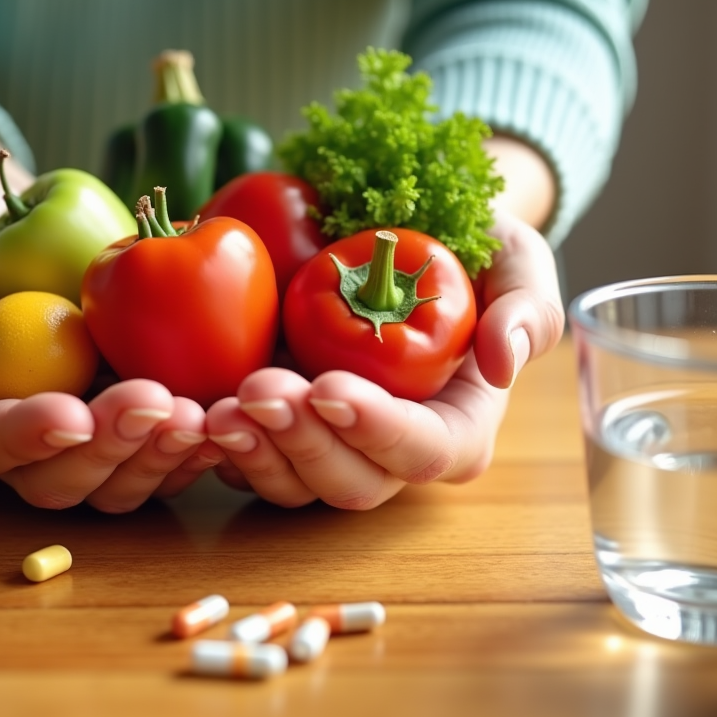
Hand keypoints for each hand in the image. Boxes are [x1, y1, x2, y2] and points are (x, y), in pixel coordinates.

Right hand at [0, 179, 217, 512]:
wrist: (23, 227)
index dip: (25, 439)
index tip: (70, 412)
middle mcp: (18, 448)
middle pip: (57, 481)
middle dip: (110, 450)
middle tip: (156, 402)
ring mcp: (80, 443)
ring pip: (117, 482)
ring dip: (160, 456)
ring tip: (200, 414)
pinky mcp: (129, 425)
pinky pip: (163, 454)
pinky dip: (196, 443)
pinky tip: (228, 413)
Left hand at [203, 210, 564, 508]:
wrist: (403, 234)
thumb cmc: (473, 252)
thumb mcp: (517, 263)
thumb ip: (528, 308)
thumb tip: (506, 362)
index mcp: (453, 427)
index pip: (424, 450)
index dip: (378, 430)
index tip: (332, 386)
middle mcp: (387, 450)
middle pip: (349, 480)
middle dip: (301, 443)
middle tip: (257, 392)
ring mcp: (328, 444)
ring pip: (290, 481)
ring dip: (252, 452)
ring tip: (214, 411)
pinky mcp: (279, 428)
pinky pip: (246, 458)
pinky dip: (214, 443)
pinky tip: (188, 410)